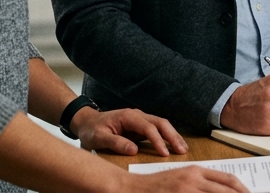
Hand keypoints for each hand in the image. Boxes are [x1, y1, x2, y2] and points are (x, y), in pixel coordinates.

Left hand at [71, 107, 187, 156]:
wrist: (87, 122)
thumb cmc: (91, 130)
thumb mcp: (99, 138)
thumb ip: (116, 143)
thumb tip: (134, 150)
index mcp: (128, 116)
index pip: (148, 127)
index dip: (158, 140)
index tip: (164, 153)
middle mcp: (137, 115)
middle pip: (160, 122)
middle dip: (172, 136)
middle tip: (182, 150)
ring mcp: (140, 119)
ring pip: (162, 124)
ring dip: (173, 135)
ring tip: (182, 148)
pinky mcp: (141, 125)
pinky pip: (157, 129)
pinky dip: (167, 136)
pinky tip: (173, 144)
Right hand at [124, 166, 249, 192]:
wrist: (134, 188)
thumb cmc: (158, 186)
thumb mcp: (183, 178)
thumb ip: (202, 183)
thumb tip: (224, 190)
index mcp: (197, 170)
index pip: (229, 180)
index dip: (243, 190)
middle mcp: (194, 179)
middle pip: (227, 191)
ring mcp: (186, 190)